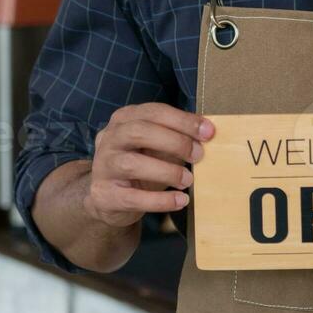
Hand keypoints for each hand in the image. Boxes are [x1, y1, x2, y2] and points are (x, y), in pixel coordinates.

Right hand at [82, 103, 213, 228]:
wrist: (110, 198)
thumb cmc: (141, 165)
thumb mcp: (157, 146)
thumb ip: (177, 137)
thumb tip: (207, 134)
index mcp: (124, 119)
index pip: (153, 112)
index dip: (183, 120)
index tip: (208, 132)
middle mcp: (109, 138)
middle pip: (139, 131)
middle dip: (174, 142)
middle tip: (199, 155)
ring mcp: (103, 166)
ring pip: (132, 164)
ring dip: (167, 171)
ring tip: (188, 180)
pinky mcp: (104, 195)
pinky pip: (133, 198)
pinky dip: (160, 200)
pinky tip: (180, 200)